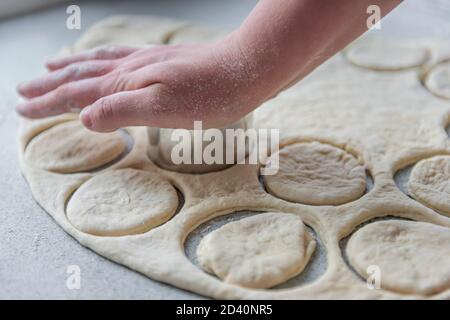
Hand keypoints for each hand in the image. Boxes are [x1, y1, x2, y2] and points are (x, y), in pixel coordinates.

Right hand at [16, 37, 261, 131]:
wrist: (248, 68)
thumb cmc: (211, 94)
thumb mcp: (165, 110)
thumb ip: (122, 111)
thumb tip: (83, 118)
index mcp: (128, 84)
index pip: (76, 95)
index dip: (48, 104)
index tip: (22, 109)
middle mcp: (133, 69)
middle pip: (80, 76)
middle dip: (49, 86)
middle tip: (23, 91)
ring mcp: (148, 62)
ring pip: (98, 63)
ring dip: (71, 68)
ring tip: (51, 67)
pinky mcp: (164, 61)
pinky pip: (122, 57)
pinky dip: (104, 59)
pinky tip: (109, 61)